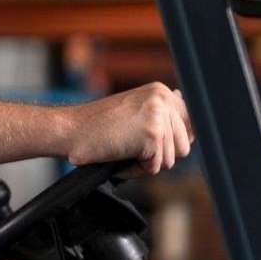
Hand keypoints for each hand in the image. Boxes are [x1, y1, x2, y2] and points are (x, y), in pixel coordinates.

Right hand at [65, 82, 193, 175]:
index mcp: (160, 91)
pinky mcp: (152, 134)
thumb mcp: (134, 112)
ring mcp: (159, 115)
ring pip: (171, 159)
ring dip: (146, 162)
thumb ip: (162, 115)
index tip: (150, 141)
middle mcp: (163, 98)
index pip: (190, 123)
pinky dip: (136, 168)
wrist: (71, 129)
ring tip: (122, 147)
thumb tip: (190, 120)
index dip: (173, 140)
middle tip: (130, 144)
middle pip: (184, 146)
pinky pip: (155, 167)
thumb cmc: (97, 126)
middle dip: (159, 154)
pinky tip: (119, 154)